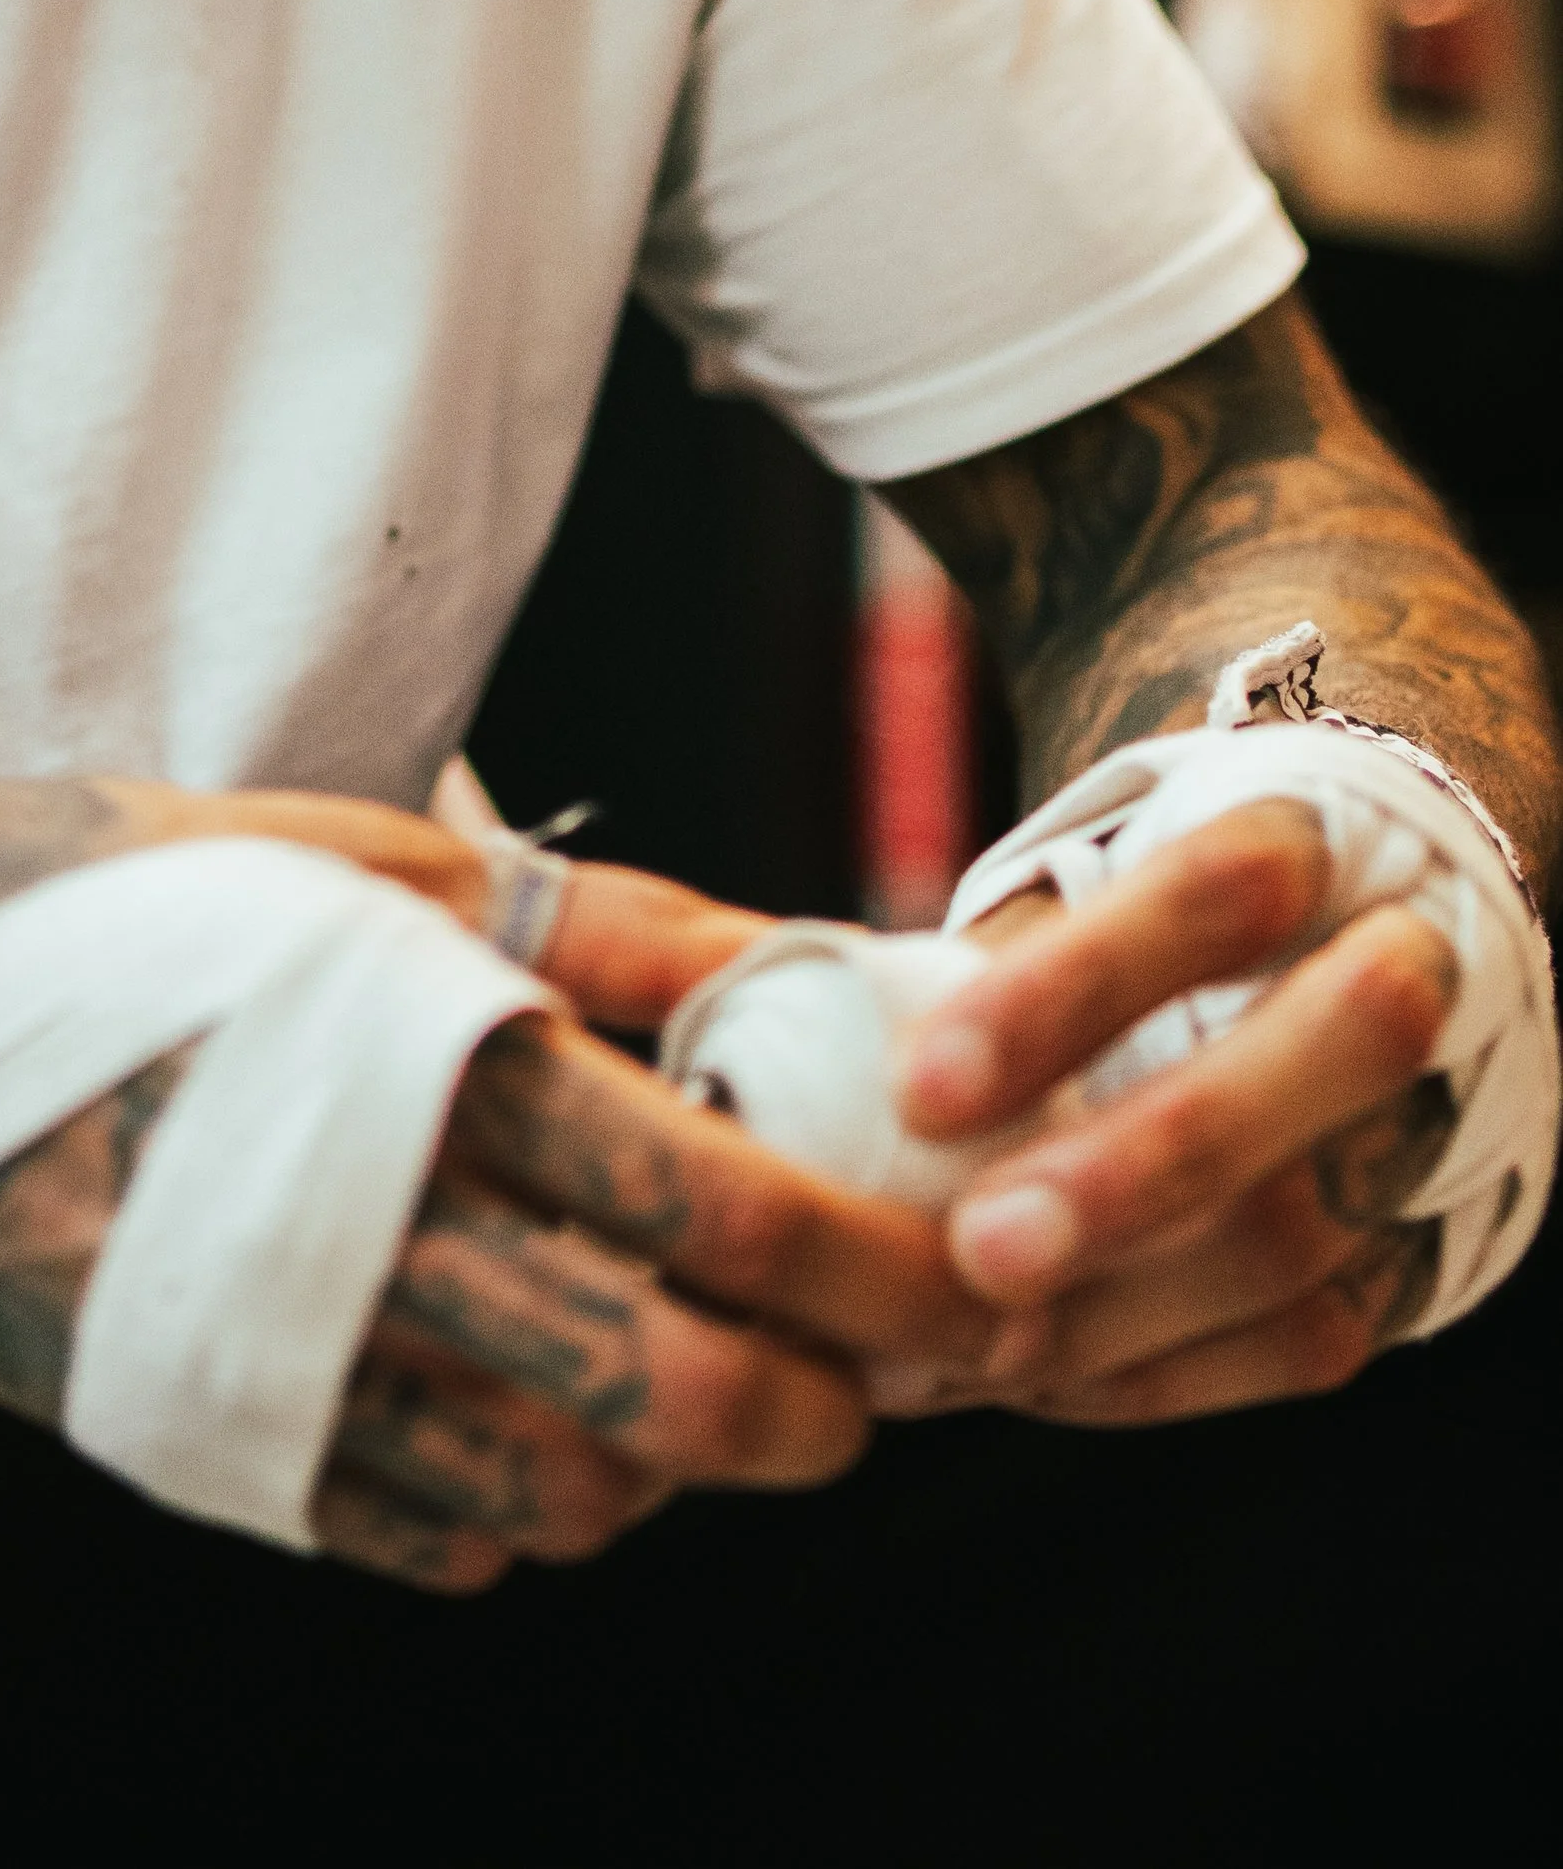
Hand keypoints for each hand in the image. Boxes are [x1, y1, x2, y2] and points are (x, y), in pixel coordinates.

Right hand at [0, 780, 993, 1582]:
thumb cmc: (139, 893)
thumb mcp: (374, 856)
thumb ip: (606, 925)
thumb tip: (813, 952)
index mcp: (427, 1058)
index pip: (722, 1205)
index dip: (877, 1270)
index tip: (968, 1289)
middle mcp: (368, 1230)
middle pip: (666, 1397)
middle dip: (811, 1413)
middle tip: (867, 1385)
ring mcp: (278, 1364)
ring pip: (559, 1498)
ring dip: (666, 1468)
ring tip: (697, 1389)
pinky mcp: (209, 1448)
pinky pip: (425, 1543)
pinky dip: (515, 1512)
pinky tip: (532, 1426)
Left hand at [882, 800, 1459, 1425]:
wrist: (1340, 927)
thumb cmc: (1154, 902)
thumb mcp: (1074, 874)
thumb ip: (959, 956)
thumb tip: (765, 1027)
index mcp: (1315, 831)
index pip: (1223, 888)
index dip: (1075, 987)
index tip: (921, 1089)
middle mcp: (1412, 964)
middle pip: (1327, 1061)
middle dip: (1143, 1165)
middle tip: (978, 1251)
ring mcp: (1435, 1115)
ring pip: (1313, 1230)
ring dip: (1124, 1303)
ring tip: (967, 1335)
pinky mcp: (1428, 1247)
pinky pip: (1307, 1336)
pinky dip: (1160, 1368)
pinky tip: (1037, 1370)